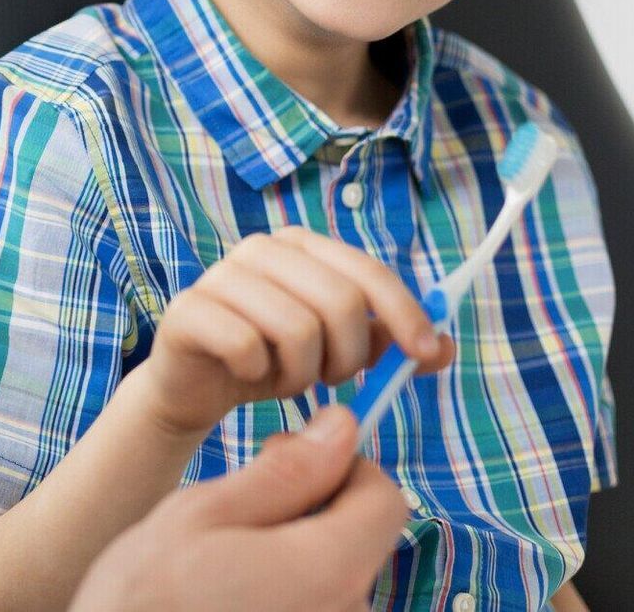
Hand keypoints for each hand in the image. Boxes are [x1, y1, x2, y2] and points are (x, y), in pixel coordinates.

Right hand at [70, 406, 406, 611]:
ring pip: (333, 578)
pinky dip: (284, 595)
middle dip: (309, 513)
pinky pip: (315, 609)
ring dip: (292, 558)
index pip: (385, 499)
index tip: (288, 461)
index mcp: (329, 569)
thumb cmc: (146, 598)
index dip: (343, 466)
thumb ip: (286, 472)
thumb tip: (342, 426)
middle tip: (236, 514)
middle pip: (358, 539)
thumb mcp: (204, 515)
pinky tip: (231, 600)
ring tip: (223, 567)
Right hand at [137, 229, 450, 437]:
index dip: (405, 313)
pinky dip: (258, 375)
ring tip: (287, 379)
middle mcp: (260, 249)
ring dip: (302, 373)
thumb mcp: (335, 352)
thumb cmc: (272, 360)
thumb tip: (445, 347)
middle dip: (348, 356)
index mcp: (301, 247)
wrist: (196, 385)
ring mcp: (220, 275)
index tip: (425, 355)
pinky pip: (246, 346)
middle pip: (339, 301)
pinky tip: (248, 376)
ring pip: (296, 329)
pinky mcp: (188, 309)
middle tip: (331, 380)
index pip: (367, 272)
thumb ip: (385, 344)